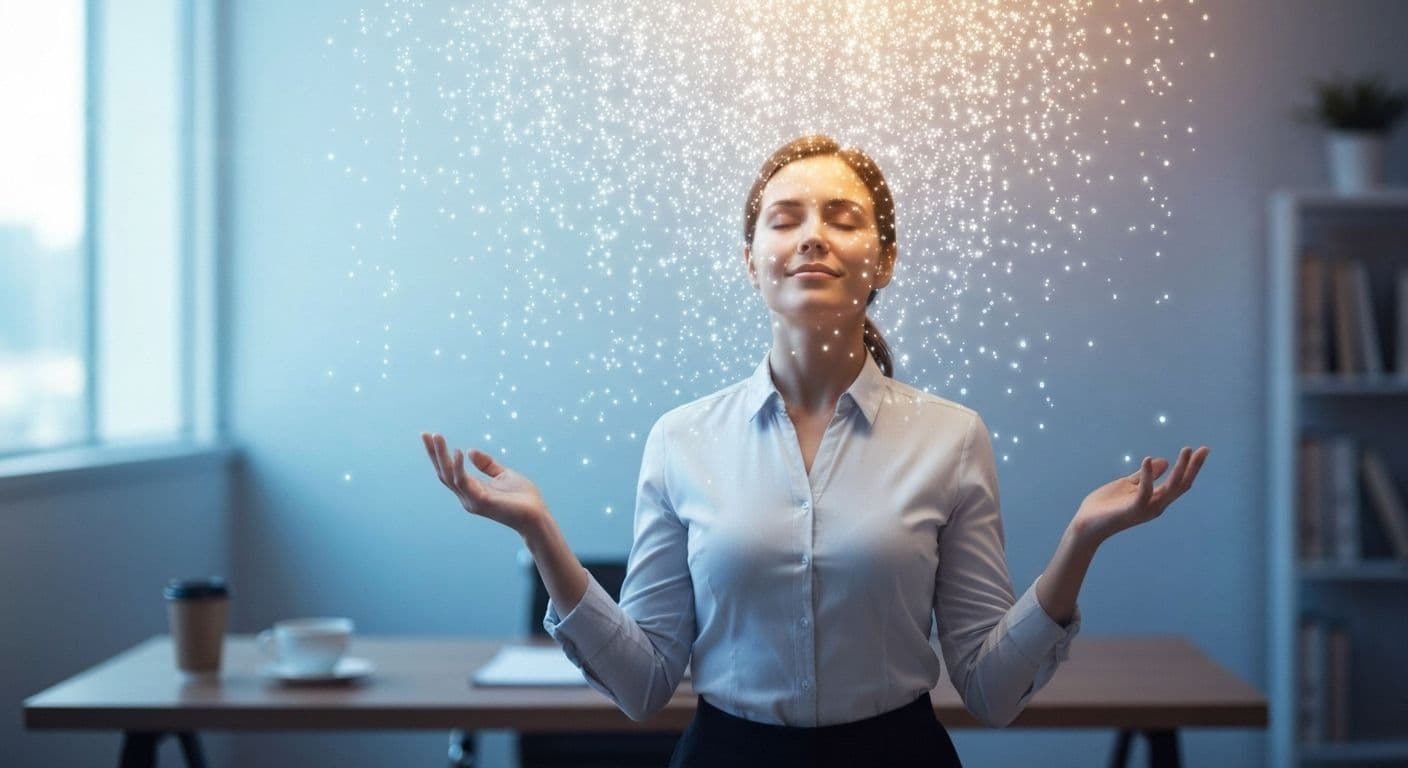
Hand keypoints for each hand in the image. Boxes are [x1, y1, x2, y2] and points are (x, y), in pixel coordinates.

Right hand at [420, 432, 547, 535]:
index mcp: (471, 489)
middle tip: (424, 434)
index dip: (439, 455)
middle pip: (443, 473)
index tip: (431, 436)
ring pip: (449, 476)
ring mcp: (471, 500)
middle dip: (434, 453)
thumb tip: (470, 450)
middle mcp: (466, 496)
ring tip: (437, 437)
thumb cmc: (522, 498)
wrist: (537, 515)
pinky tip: (458, 451)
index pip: (449, 471)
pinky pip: (463, 482)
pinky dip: (459, 467)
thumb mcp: (503, 474)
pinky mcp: (480, 501)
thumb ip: (487, 464)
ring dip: (441, 456)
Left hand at [1071, 446, 1210, 544]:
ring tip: (1186, 450)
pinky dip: (1148, 476)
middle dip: (1193, 467)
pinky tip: (1148, 459)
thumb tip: (1163, 460)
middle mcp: (1156, 505)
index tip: (1202, 450)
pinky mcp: (1133, 509)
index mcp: (1155, 499)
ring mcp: (1146, 508)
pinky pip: (1145, 492)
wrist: (1085, 525)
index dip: (1191, 467)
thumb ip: (1144, 476)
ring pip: (1170, 488)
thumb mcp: (1127, 485)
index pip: (1180, 482)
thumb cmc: (1105, 506)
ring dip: (1180, 469)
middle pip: (1181, 485)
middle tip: (1204, 449)